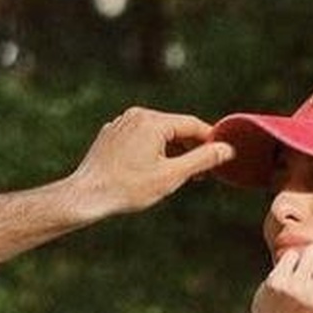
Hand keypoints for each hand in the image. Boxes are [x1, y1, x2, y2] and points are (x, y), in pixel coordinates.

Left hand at [63, 108, 234, 221]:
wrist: (86, 196)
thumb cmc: (127, 188)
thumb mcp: (172, 176)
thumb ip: (202, 160)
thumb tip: (227, 149)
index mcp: (153, 121)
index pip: (192, 125)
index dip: (211, 140)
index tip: (222, 156)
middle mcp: (136, 115)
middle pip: (175, 128)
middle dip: (191, 148)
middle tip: (205, 172)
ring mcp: (121, 123)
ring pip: (157, 133)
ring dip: (173, 151)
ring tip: (182, 175)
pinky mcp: (111, 135)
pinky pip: (140, 138)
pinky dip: (153, 151)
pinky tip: (155, 171)